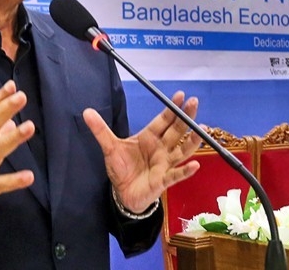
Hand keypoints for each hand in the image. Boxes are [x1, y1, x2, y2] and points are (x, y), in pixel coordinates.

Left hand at [83, 91, 202, 213]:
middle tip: (194, 102)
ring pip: (182, 150)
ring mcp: (165, 164)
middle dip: (186, 117)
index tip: (181, 95)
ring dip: (192, 141)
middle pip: (177, 130)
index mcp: (150, 137)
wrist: (122, 193)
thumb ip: (100, 130)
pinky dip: (185, 171)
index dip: (172, 108)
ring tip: (202, 130)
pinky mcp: (163, 180)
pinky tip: (194, 165)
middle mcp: (161, 148)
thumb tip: (86, 111)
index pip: (164, 120)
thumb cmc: (121, 168)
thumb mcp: (110, 147)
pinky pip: (176, 175)